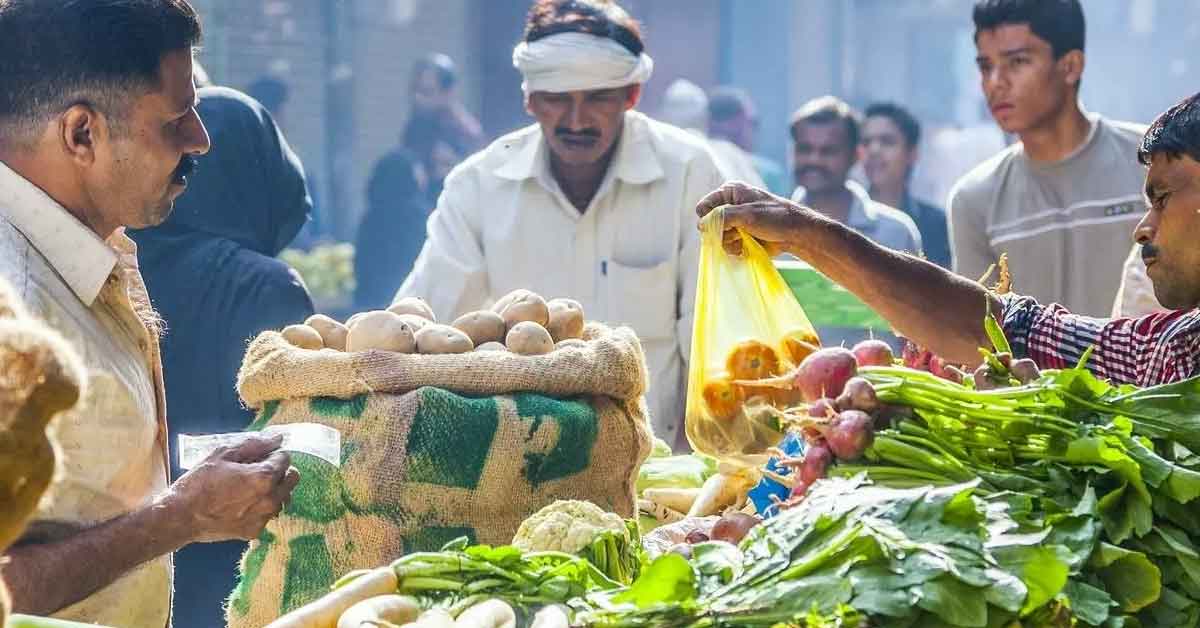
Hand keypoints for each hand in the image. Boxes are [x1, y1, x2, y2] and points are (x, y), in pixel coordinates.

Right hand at [164, 434, 300, 542]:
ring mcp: (264, 518)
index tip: (257, 456)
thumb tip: (278, 438)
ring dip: (274, 490)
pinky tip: (241, 504)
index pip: (285, 458)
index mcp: (264, 477)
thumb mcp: (223, 454)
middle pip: (292, 478)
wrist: (180, 517)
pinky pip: (269, 514)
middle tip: (257, 470)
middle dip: (280, 471)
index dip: (272, 454)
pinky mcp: (255, 531)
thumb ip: (255, 444)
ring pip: (283, 498)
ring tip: (248, 488)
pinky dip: (261, 507)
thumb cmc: (199, 482)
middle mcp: (270, 499)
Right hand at [695, 181, 813, 256]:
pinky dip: (734, 249)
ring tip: (746, 239)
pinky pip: (726, 247)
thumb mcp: (747, 214)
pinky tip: (746, 247)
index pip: (704, 207)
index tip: (725, 224)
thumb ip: (722, 217)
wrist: (795, 233)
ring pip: (717, 238)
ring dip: (730, 242)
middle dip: (722, 232)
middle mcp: (729, 206)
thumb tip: (700, 225)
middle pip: (709, 225)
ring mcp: (733, 223)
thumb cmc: (774, 217)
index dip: (709, 218)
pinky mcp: (738, 237)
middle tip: (739, 232)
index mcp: (730, 192)